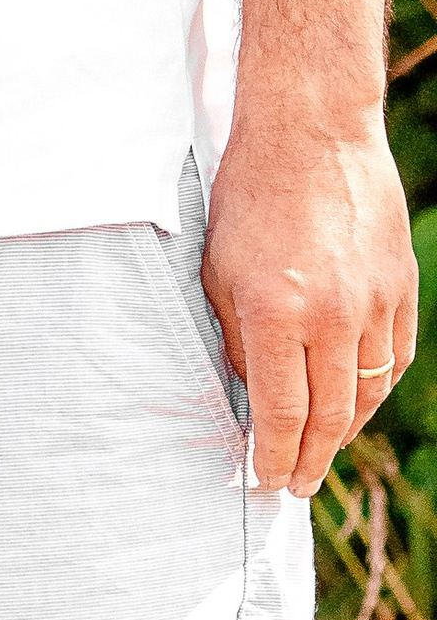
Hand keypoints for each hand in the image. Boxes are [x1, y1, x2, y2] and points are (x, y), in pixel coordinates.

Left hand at [202, 116, 416, 494]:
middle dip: (309, 460)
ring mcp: (374, 302)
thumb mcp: (217, 270)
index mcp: (274, 312)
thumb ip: (233, 337)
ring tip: (322, 453)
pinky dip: (374, 388)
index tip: (263, 481)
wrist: (312, 132)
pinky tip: (356, 403)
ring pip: (367, 392)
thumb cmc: (249, 197)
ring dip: (344, 431)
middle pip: (329, 416)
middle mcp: (331, 316)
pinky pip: (394, 357)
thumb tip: (249, 392)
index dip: (273, 456)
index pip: (280, 413)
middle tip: (296, 486)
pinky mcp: (401, 287)